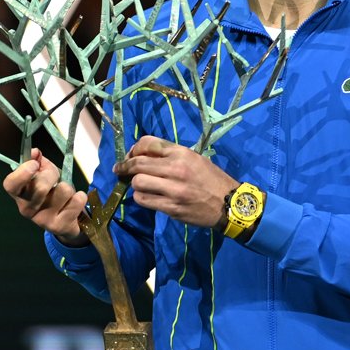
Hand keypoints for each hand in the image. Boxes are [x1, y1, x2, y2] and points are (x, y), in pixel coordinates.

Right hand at [2, 148, 87, 245]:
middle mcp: (26, 209)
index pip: (10, 184)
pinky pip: (76, 201)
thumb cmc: (53, 193)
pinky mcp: (59, 226)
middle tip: (57, 178)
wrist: (68, 220)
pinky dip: (80, 197)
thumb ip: (39, 161)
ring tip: (66, 194)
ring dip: (69, 187)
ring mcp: (42, 220)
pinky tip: (74, 202)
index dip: (23, 173)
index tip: (35, 164)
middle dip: (53, 175)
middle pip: (40, 186)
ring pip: (62, 191)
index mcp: (19, 194)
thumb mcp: (45, 175)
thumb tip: (35, 152)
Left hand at [113, 136, 238, 227]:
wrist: (229, 203)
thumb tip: (145, 155)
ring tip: (140, 185)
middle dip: (125, 166)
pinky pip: (144, 200)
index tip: (130, 155)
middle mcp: (176, 168)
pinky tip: (147, 196)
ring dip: (135, 184)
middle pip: (137, 163)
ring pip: (137, 182)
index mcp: (182, 153)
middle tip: (120, 170)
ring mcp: (173, 189)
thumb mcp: (195, 159)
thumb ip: (172, 155)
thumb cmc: (212, 179)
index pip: (148, 143)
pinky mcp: (171, 207)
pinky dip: (141, 197)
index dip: (134, 149)